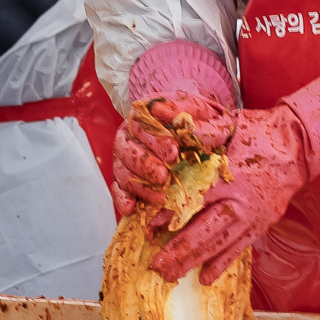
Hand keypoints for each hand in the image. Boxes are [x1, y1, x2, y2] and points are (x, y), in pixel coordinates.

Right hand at [114, 93, 222, 213]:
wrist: (201, 131)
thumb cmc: (200, 120)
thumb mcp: (201, 112)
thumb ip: (188, 112)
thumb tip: (167, 114)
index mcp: (146, 112)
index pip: (143, 124)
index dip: (156, 140)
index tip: (173, 152)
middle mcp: (131, 132)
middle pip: (127, 148)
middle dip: (145, 164)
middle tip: (163, 176)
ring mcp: (126, 155)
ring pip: (122, 169)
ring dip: (138, 184)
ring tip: (158, 197)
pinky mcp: (126, 175)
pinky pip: (118, 187)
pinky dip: (122, 197)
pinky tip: (130, 207)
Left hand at [148, 104, 308, 285]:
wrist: (298, 146)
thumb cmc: (260, 133)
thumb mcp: (230, 125)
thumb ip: (203, 132)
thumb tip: (174, 131)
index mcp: (227, 176)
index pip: (192, 200)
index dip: (169, 215)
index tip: (148, 228)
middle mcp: (239, 202)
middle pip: (204, 231)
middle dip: (179, 250)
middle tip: (156, 265)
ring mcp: (252, 217)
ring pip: (219, 245)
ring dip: (195, 262)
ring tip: (172, 276)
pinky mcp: (261, 224)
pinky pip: (239, 248)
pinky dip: (222, 264)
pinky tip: (206, 278)